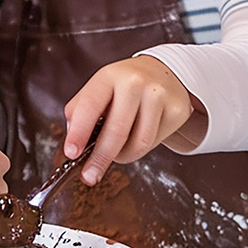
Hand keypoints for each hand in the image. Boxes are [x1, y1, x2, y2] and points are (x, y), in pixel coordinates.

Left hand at [64, 55, 193, 185]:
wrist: (162, 72)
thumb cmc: (122, 86)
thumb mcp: (97, 88)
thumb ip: (79, 112)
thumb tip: (75, 141)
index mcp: (109, 76)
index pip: (90, 106)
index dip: (79, 133)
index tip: (71, 153)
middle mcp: (135, 82)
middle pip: (117, 130)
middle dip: (100, 158)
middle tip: (90, 176)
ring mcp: (159, 96)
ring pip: (138, 143)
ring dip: (122, 156)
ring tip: (115, 153)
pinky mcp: (176, 110)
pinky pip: (153, 143)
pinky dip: (138, 150)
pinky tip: (135, 138)